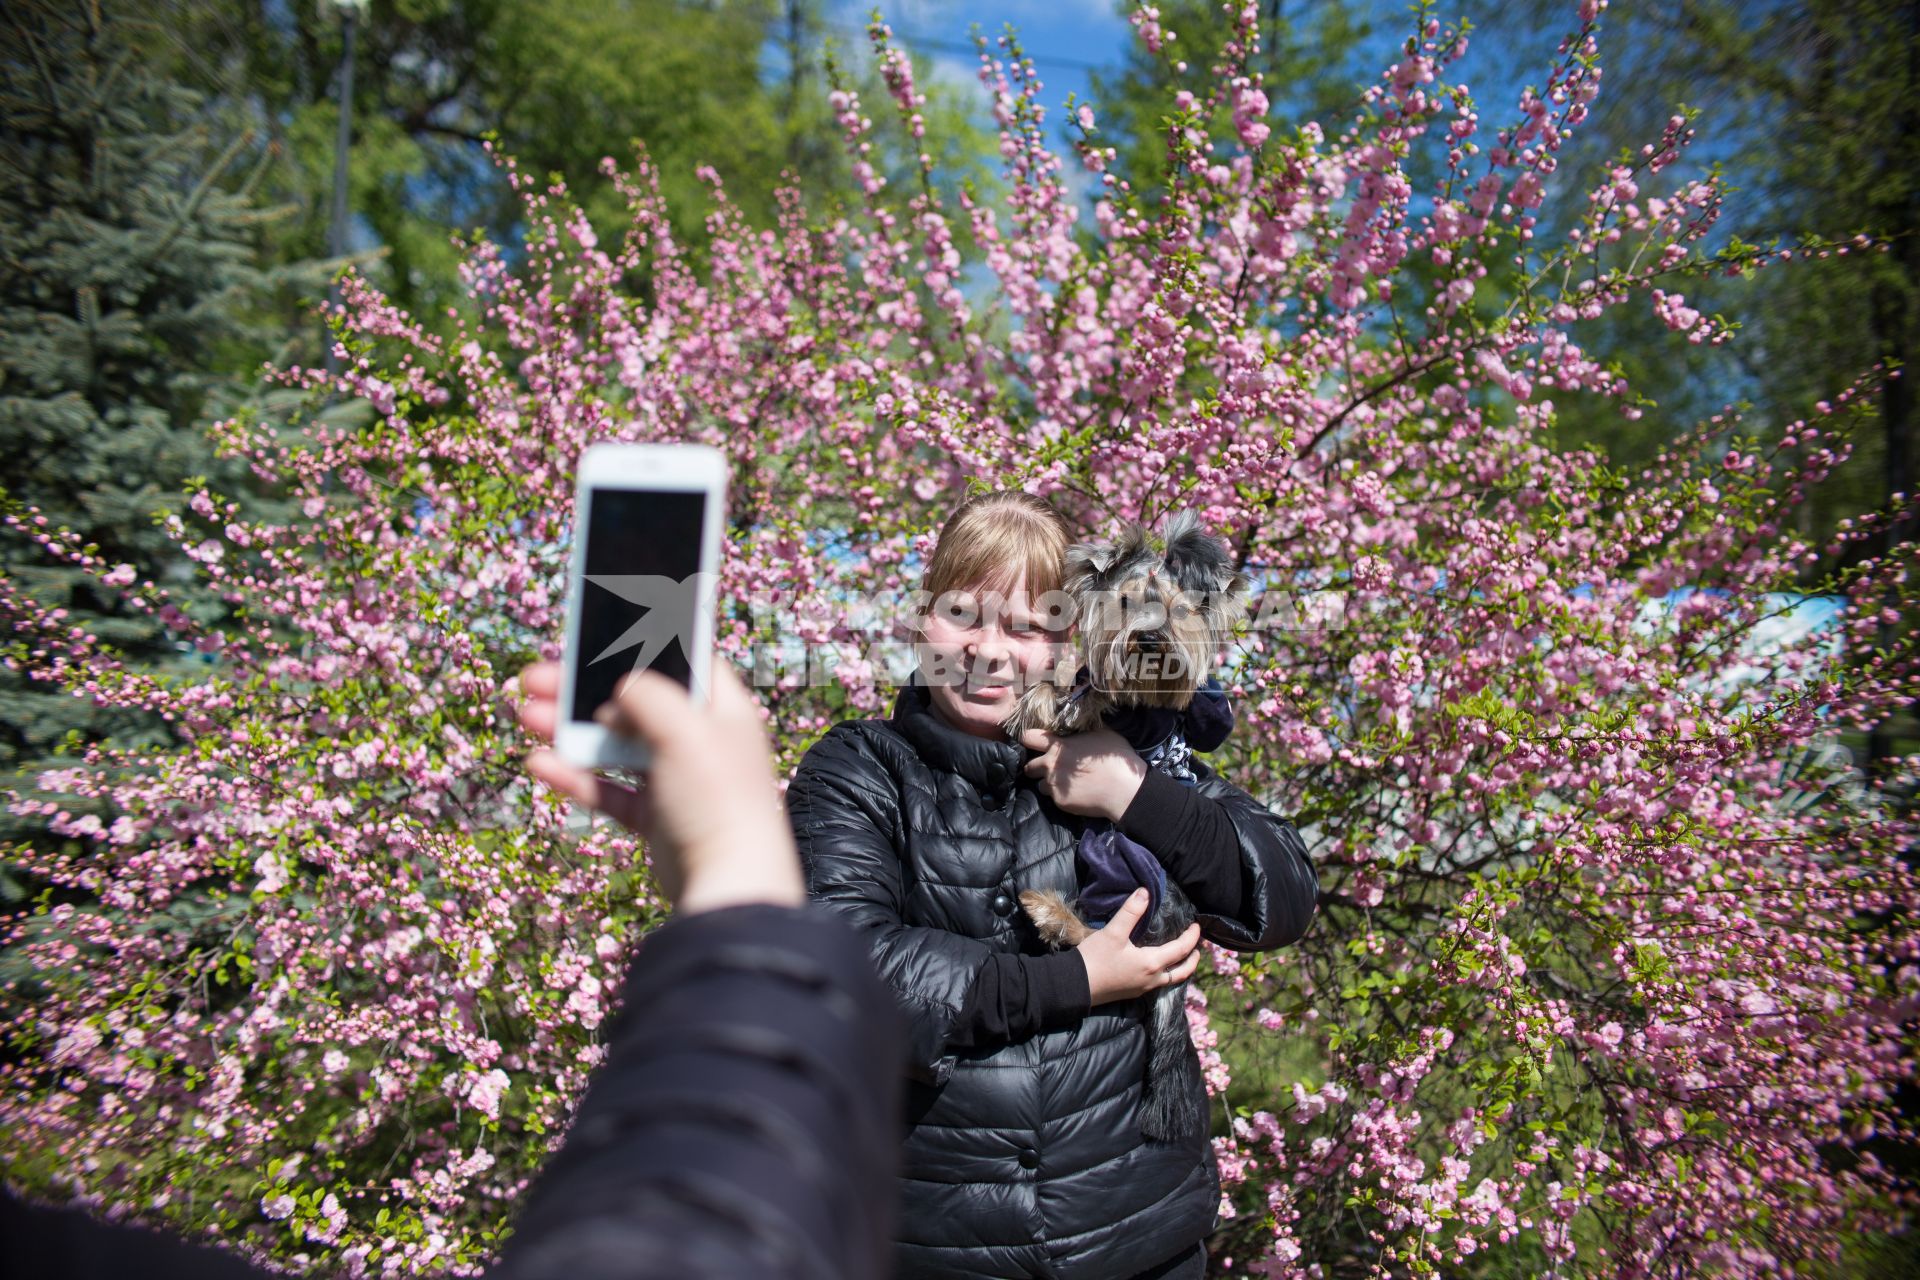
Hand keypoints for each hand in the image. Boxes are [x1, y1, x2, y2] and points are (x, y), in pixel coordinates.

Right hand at [511, 660, 804, 915]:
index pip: (685, 662)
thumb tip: (623, 688)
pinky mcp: (656, 817)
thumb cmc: (716, 797)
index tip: (599, 636)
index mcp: (722, 710)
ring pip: (616, 745)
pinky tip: (540, 764)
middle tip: (536, 678)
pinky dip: (577, 776)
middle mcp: (701, 740)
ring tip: (526, 716)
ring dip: (571, 730)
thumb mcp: (684, 730)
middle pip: (637, 702)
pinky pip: (609, 789)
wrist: (728, 885)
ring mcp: (677, 779)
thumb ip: (649, 696)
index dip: (643, 648)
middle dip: (585, 690)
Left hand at [1019, 725, 1147, 821]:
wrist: (1123, 789)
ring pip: (1040, 785)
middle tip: (1048, 768)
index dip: (1028, 739)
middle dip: (1035, 767)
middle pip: (1028, 766)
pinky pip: (1054, 798)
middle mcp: (1051, 765)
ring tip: (1063, 784)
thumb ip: (1083, 732)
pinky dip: (1062, 796)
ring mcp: (1054, 785)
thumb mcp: (1102, 734)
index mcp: (1059, 746)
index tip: (1031, 742)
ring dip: (1049, 784)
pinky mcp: (1060, 802)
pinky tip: (1076, 794)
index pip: (1028, 737)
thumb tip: (1079, 728)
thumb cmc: (1116, 758)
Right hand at [1075, 888, 1201, 1004]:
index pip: (1181, 950)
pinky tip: (1156, 967)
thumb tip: (1146, 892)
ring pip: (1170, 980)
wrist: (1075, 986)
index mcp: (1152, 963)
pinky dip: (1166, 974)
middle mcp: (1152, 979)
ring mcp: (1142, 989)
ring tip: (1181, 959)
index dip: (1191, 938)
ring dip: (1180, 969)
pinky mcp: (1131, 993)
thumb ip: (1131, 912)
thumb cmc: (1096, 958)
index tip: (1197, 926)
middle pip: (1182, 972)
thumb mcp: (1113, 932)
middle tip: (1196, 948)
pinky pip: (1157, 984)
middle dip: (1192, 960)